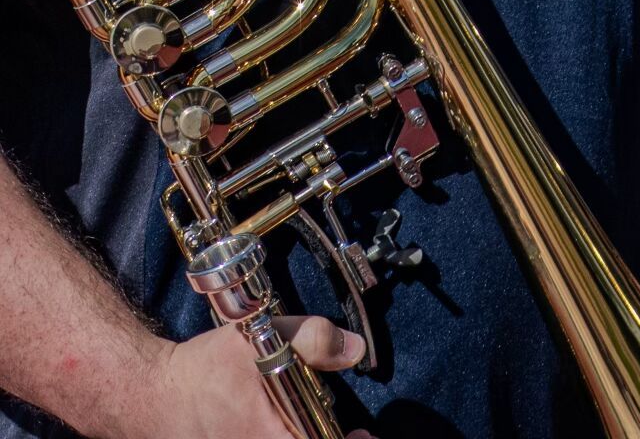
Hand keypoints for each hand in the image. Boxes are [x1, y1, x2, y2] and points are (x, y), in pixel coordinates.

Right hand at [121, 317, 371, 438]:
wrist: (145, 396)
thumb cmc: (200, 372)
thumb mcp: (259, 341)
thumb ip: (312, 340)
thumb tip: (354, 349)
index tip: (363, 436)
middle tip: (344, 434)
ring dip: (299, 437)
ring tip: (311, 430)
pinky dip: (277, 437)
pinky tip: (281, 430)